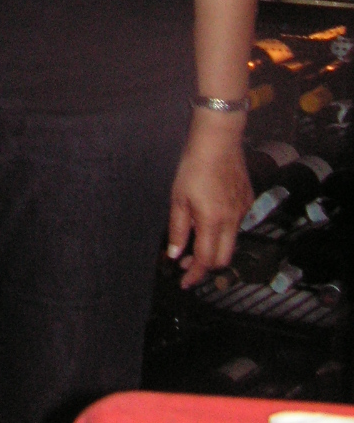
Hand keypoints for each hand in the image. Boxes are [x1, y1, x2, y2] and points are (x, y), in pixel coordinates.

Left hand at [166, 112, 252, 288]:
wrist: (219, 140)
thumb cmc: (194, 166)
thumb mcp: (178, 198)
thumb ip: (177, 228)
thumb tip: (175, 254)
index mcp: (213, 221)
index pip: (206, 260)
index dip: (194, 275)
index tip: (184, 282)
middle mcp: (233, 221)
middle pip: (223, 258)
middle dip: (205, 267)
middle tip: (187, 263)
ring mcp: (243, 211)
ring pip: (231, 242)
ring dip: (214, 247)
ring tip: (194, 238)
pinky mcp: (249, 201)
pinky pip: (237, 224)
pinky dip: (223, 230)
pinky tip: (210, 218)